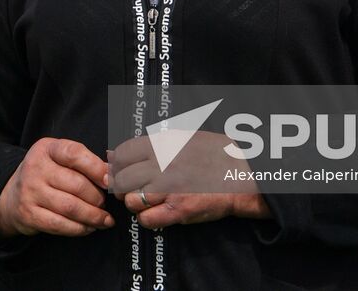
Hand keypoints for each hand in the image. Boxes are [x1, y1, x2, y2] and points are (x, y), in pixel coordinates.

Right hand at [0, 138, 114, 237]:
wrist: (12, 195)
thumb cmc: (46, 174)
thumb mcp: (59, 157)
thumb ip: (84, 160)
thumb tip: (114, 171)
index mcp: (47, 148)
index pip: (75, 154)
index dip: (96, 168)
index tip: (110, 181)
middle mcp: (36, 168)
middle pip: (76, 185)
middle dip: (97, 198)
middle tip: (105, 204)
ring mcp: (30, 192)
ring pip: (70, 207)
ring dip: (93, 216)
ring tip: (104, 219)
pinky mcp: (29, 214)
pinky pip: (60, 224)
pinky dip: (79, 228)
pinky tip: (89, 227)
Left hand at [110, 131, 271, 228]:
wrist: (243, 175)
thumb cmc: (214, 154)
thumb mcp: (183, 137)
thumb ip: (150, 144)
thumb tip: (114, 152)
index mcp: (163, 143)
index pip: (122, 153)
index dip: (117, 166)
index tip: (120, 172)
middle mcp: (163, 163)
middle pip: (123, 179)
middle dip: (123, 187)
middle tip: (132, 191)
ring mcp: (170, 187)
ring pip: (131, 200)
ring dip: (135, 204)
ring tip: (147, 202)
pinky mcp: (179, 209)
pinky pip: (147, 219)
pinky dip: (147, 219)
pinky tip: (157, 214)